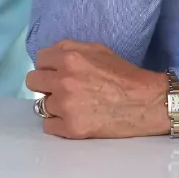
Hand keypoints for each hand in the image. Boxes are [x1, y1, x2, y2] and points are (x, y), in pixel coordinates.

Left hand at [27, 40, 178, 139]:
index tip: (57, 72)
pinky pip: (48, 126)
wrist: (145, 103)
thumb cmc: (124, 74)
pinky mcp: (71, 128)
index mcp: (70, 58)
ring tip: (73, 106)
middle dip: (46, 84)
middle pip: (33, 81)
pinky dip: (58, 124)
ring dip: (54, 105)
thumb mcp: (99, 50)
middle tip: (61, 89)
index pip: (40, 59)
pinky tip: (74, 118)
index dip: (49, 65)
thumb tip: (50, 56)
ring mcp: (65, 106)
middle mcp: (64, 81)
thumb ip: (71, 49)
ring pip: (41, 105)